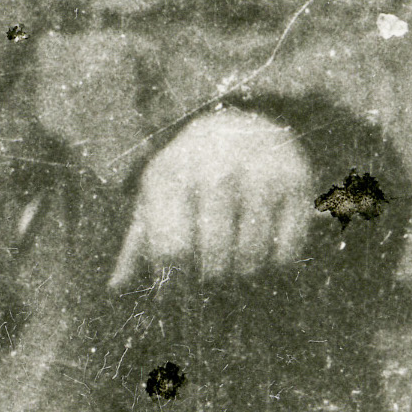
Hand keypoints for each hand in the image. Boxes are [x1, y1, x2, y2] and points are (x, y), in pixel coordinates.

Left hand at [111, 106, 316, 290]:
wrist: (237, 124)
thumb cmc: (186, 175)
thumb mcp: (156, 198)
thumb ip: (138, 244)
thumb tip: (116, 287)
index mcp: (171, 176)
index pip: (173, 250)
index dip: (174, 281)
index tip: (178, 288)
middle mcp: (216, 169)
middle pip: (214, 257)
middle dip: (209, 280)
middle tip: (210, 281)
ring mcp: (260, 173)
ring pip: (251, 256)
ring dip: (241, 275)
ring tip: (234, 270)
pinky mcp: (295, 180)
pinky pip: (287, 248)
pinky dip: (274, 265)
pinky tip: (263, 256)